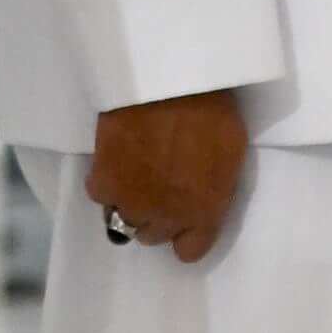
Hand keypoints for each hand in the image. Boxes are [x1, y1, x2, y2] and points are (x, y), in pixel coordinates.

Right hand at [85, 89, 246, 263]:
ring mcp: (133, 204)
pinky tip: (113, 156)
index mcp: (205, 212)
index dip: (183, 233)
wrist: (167, 82)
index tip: (179, 213)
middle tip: (156, 182)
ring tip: (132, 169)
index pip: (190, 250)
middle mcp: (168, 218)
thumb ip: (216, 184)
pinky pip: (99, 193)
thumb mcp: (232, 151)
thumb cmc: (211, 109)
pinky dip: (104, 178)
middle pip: (153, 235)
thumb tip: (204, 192)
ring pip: (124, 218)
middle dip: (156, 213)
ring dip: (128, 199)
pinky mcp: (104, 183)